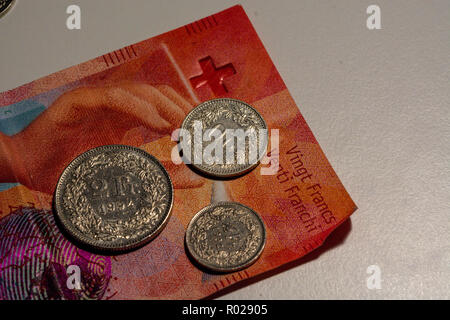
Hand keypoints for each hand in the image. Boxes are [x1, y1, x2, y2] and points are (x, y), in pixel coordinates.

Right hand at [1, 82, 203, 193]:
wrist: (29, 167)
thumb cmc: (74, 170)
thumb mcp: (126, 173)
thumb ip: (160, 173)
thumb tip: (196, 177)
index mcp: (128, 118)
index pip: (165, 105)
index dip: (188, 111)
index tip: (207, 127)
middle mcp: (117, 106)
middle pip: (158, 94)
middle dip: (181, 107)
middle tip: (201, 126)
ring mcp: (99, 101)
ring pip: (138, 90)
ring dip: (164, 105)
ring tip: (183, 124)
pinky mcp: (79, 101)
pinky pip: (110, 96)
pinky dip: (136, 106)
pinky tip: (155, 121)